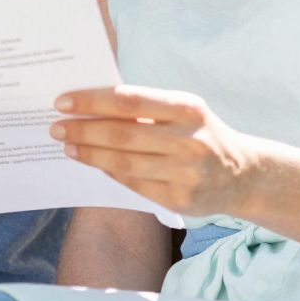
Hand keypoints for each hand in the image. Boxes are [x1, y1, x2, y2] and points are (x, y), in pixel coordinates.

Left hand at [52, 85, 258, 216]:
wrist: (243, 175)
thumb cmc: (200, 133)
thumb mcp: (184, 110)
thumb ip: (146, 107)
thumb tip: (90, 104)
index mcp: (188, 108)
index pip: (129, 100)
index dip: (92, 101)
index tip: (62, 101)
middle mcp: (189, 140)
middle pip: (122, 135)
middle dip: (83, 130)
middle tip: (56, 127)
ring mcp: (186, 173)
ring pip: (124, 163)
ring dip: (89, 154)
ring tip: (67, 146)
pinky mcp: (180, 200)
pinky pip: (134, 184)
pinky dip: (109, 172)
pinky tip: (93, 163)